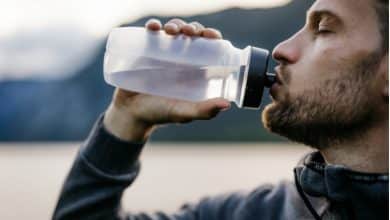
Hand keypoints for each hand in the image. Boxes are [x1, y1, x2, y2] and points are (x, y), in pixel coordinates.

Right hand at [104, 18, 229, 141]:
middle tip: (189, 32)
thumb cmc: (160, 114)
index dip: (212, 37)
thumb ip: (203, 111)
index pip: (209, 47)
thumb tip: (227, 104)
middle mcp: (182, 59)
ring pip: (173, 30)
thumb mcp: (183, 113)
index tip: (210, 35)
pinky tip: (153, 27)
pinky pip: (151, 33)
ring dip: (175, 24)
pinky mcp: (145, 51)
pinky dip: (153, 26)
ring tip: (171, 31)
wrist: (130, 114)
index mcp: (196, 70)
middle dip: (193, 28)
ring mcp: (163, 53)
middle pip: (192, 35)